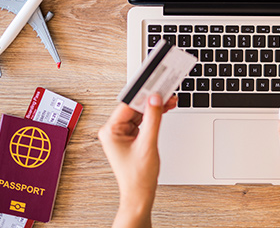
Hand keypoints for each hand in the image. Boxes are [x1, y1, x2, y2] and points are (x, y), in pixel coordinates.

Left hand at [98, 95, 176, 227]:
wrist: (140, 194)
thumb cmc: (138, 176)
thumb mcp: (148, 144)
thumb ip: (153, 118)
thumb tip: (155, 99)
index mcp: (110, 131)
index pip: (127, 105)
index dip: (143, 94)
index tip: (155, 85)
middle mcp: (114, 131)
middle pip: (134, 107)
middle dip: (151, 100)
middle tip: (165, 91)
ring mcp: (122, 133)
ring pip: (140, 112)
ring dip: (154, 107)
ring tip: (169, 100)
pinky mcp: (130, 136)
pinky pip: (143, 120)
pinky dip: (154, 115)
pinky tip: (164, 109)